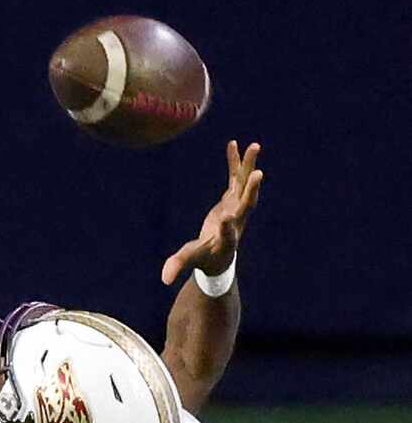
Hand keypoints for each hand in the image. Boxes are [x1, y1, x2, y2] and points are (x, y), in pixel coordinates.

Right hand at [161, 140, 263, 285]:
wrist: (221, 256)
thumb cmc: (205, 260)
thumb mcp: (191, 261)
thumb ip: (178, 265)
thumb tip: (164, 279)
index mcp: (225, 240)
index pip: (228, 235)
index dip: (227, 228)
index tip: (225, 219)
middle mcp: (236, 222)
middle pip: (246, 205)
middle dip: (251, 191)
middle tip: (258, 174)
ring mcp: (237, 208)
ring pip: (245, 185)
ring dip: (249, 166)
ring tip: (254, 145)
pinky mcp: (232, 198)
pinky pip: (235, 177)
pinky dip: (235, 162)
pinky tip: (233, 144)